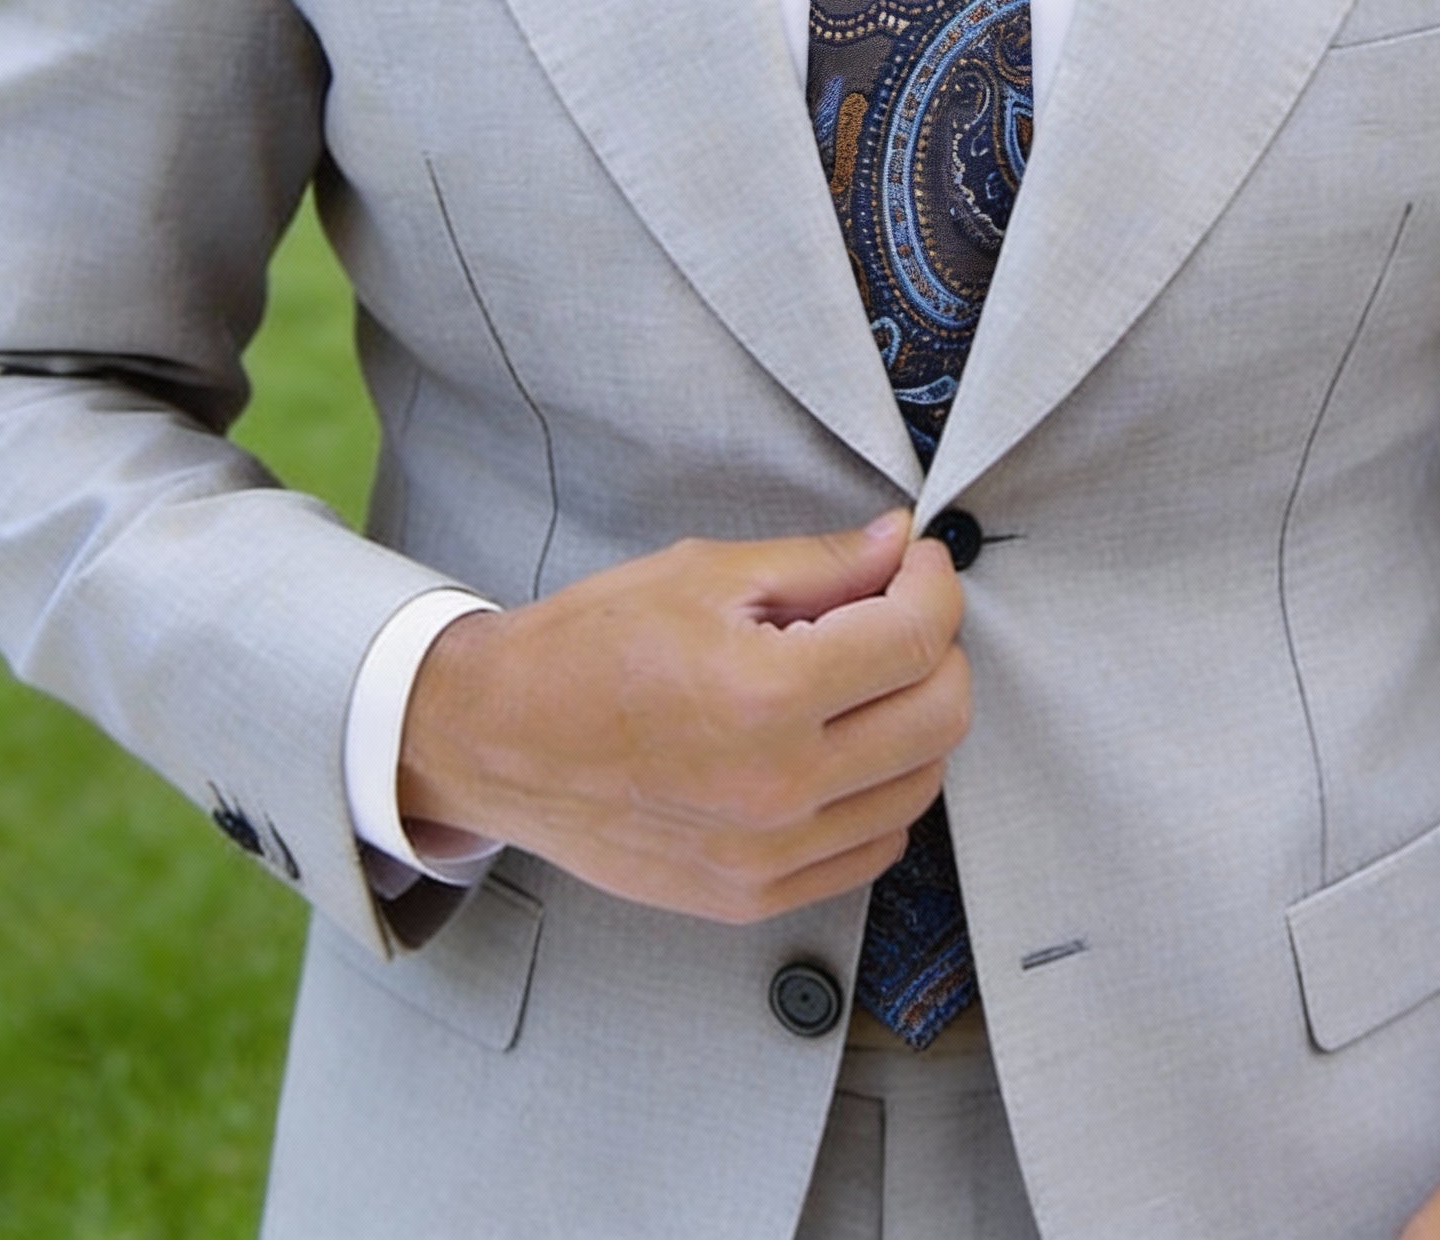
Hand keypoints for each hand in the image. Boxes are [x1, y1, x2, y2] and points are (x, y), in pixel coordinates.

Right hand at [397, 510, 969, 922]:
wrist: (498, 740)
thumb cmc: (589, 647)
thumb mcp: (703, 574)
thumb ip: (819, 563)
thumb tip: (899, 543)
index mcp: (766, 695)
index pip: (917, 639)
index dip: (935, 584)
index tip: (919, 562)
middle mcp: (778, 788)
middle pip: (941, 716)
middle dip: (938, 647)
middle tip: (898, 611)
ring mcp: (770, 856)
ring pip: (921, 785)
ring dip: (916, 719)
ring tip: (864, 678)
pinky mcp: (755, 897)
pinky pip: (874, 847)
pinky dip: (883, 791)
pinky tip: (843, 746)